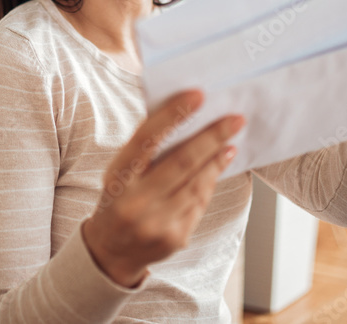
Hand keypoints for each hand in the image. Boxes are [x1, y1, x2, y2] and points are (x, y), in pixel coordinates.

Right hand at [81, 90, 243, 287]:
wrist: (110, 252)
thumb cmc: (119, 198)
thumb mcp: (120, 172)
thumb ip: (144, 149)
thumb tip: (181, 113)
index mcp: (117, 176)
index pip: (147, 138)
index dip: (173, 114)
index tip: (199, 95)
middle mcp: (134, 201)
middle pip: (182, 162)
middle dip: (212, 137)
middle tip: (235, 119)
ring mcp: (156, 223)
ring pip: (197, 184)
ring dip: (217, 160)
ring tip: (231, 142)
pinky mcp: (175, 238)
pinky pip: (200, 204)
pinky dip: (210, 182)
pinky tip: (217, 167)